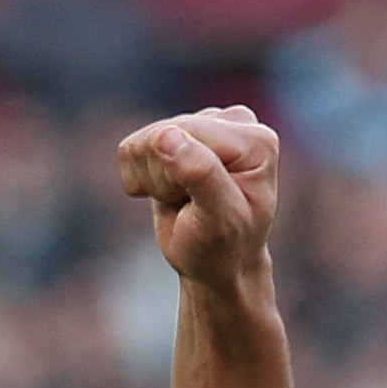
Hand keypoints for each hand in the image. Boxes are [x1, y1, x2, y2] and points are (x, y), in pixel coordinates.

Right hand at [119, 107, 278, 293]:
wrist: (217, 265)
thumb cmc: (224, 247)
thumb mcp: (219, 220)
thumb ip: (200, 174)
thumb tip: (167, 134)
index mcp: (256, 140)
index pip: (187, 133)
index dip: (178, 175)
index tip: (202, 206)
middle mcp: (235, 122)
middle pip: (162, 133)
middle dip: (166, 179)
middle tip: (192, 207)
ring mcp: (204, 124)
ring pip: (143, 142)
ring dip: (154, 180)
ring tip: (185, 200)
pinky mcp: (176, 133)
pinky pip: (130, 148)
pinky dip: (140, 178)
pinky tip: (170, 193)